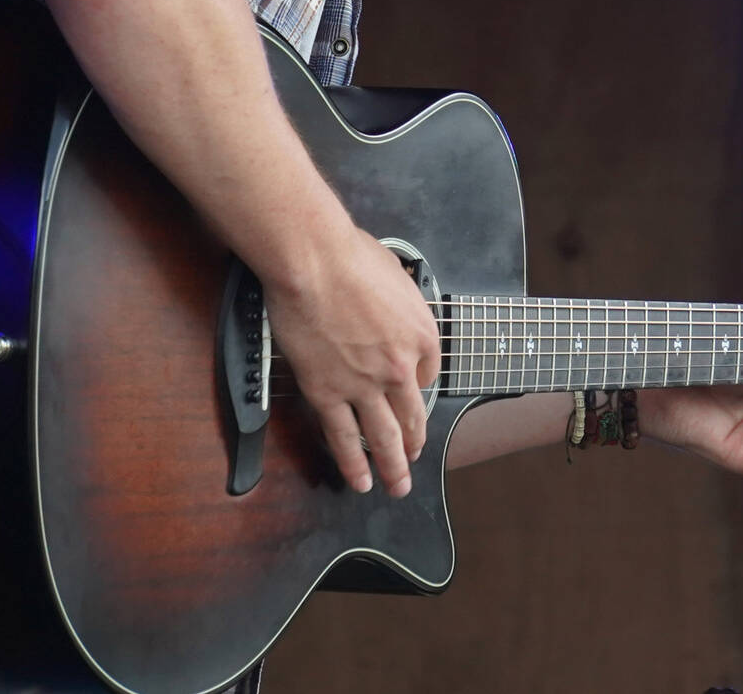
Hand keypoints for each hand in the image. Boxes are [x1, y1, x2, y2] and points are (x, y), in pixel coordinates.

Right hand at [261, 225, 441, 497]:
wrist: (315, 262)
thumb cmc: (351, 257)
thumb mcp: (397, 275)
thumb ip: (401, 304)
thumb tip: (392, 311)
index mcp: (423, 335)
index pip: (427, 373)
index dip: (416, 386)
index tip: (408, 394)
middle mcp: (401, 367)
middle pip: (413, 416)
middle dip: (414, 445)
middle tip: (413, 464)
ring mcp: (364, 385)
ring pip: (383, 437)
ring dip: (392, 467)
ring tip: (396, 487)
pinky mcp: (327, 393)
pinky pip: (344, 437)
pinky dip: (352, 463)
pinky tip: (359, 480)